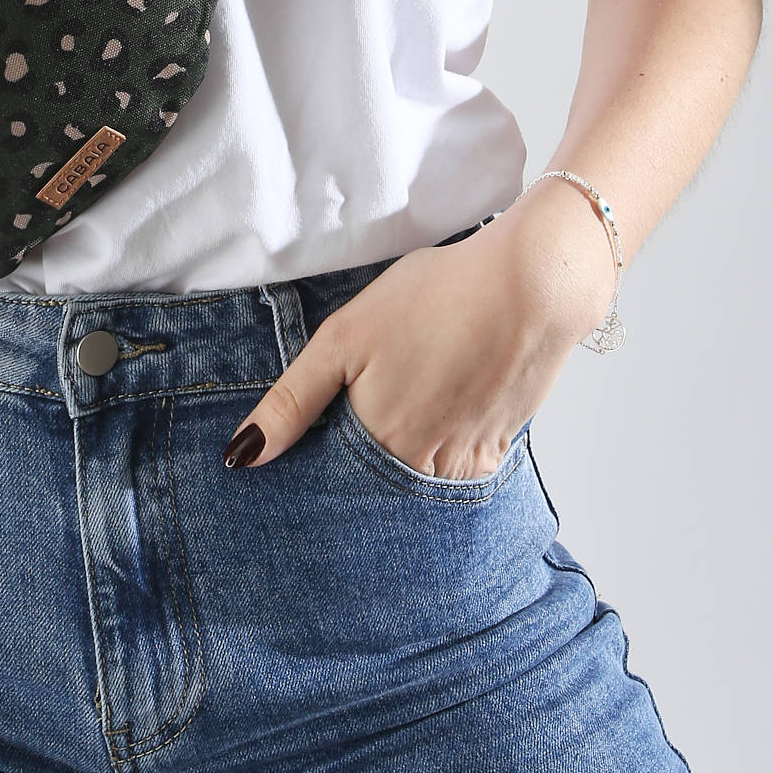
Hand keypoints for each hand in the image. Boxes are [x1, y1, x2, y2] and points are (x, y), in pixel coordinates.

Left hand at [223, 190, 619, 474]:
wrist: (532, 286)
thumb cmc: (435, 299)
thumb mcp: (343, 340)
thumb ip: (292, 402)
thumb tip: (241, 458)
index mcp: (379, 445)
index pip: (331, 484)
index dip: (314, 466)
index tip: (308, 445)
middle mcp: (425, 469)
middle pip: (374, 487)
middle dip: (356, 468)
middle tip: (363, 406)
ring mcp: (467, 464)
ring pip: (415, 480)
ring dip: (398, 460)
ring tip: (400, 402)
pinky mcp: (497, 447)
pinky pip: (455, 468)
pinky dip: (438, 449)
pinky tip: (437, 403)